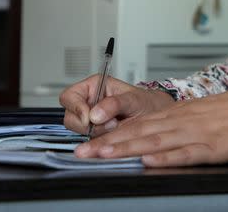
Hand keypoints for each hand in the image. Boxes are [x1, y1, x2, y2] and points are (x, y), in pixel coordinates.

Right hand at [59, 75, 173, 136]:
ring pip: (78, 131)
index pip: (69, 96)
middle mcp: (89, 102)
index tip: (89, 118)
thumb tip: (94, 114)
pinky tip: (114, 135)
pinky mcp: (95, 134)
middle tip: (110, 124)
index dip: (75, 107)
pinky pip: (88, 140)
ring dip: (97, 133)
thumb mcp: (134, 99)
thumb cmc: (146, 103)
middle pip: (70, 116)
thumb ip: (115, 103)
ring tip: (116, 126)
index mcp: (94, 86)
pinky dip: (100, 141)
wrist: (158, 118)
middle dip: (88, 124)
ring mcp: (90, 119)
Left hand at [74, 86, 227, 166]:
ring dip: (127, 149)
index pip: (139, 124)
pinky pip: (184, 153)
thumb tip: (157, 136)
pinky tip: (148, 161)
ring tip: (104, 155)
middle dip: (109, 143)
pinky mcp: (212, 147)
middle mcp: (183, 122)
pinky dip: (164, 157)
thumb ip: (180, 124)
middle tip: (83, 153)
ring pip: (155, 141)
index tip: (90, 143)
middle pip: (140, 132)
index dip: (112, 133)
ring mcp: (196, 134)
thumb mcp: (204, 113)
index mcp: (180, 114)